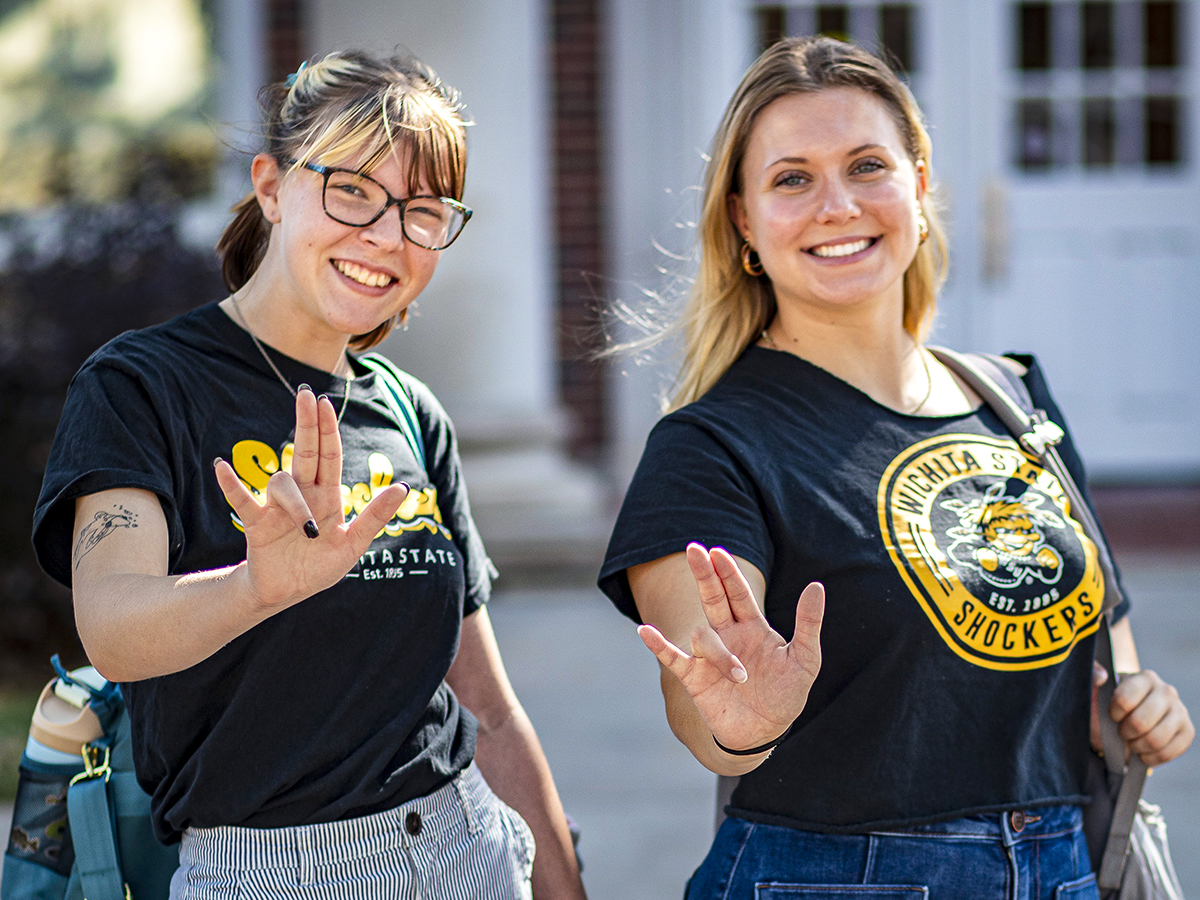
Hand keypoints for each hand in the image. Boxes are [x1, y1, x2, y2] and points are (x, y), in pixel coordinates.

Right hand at [214, 387, 406, 610]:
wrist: (287, 593)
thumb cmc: (320, 566)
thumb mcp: (353, 545)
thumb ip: (375, 517)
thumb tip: (403, 487)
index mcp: (327, 496)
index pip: (329, 456)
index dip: (327, 430)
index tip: (325, 402)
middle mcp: (302, 494)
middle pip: (304, 451)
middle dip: (307, 424)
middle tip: (307, 395)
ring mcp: (277, 506)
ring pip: (282, 483)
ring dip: (294, 502)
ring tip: (306, 529)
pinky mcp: (256, 524)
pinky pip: (242, 500)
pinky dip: (231, 485)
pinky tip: (222, 467)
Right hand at [637, 543, 823, 752]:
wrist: (764, 733)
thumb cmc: (786, 694)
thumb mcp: (805, 660)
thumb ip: (809, 624)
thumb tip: (816, 586)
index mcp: (752, 627)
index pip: (737, 593)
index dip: (727, 572)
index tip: (717, 552)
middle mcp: (727, 635)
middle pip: (712, 597)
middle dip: (704, 574)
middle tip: (695, 549)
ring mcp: (709, 655)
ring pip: (702, 636)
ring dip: (719, 653)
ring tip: (740, 677)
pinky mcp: (695, 678)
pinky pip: (672, 657)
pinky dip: (658, 645)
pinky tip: (645, 632)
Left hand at [1091, 663, 1193, 765]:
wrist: (1130, 715)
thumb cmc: (1111, 700)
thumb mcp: (1097, 687)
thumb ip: (1092, 675)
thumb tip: (1100, 677)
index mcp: (1145, 678)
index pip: (1124, 699)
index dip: (1113, 714)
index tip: (1112, 716)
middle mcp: (1167, 691)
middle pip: (1140, 722)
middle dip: (1125, 733)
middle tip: (1121, 732)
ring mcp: (1180, 711)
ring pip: (1155, 740)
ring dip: (1137, 746)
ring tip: (1131, 742)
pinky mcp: (1187, 731)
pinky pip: (1169, 752)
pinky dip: (1151, 758)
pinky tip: (1142, 752)